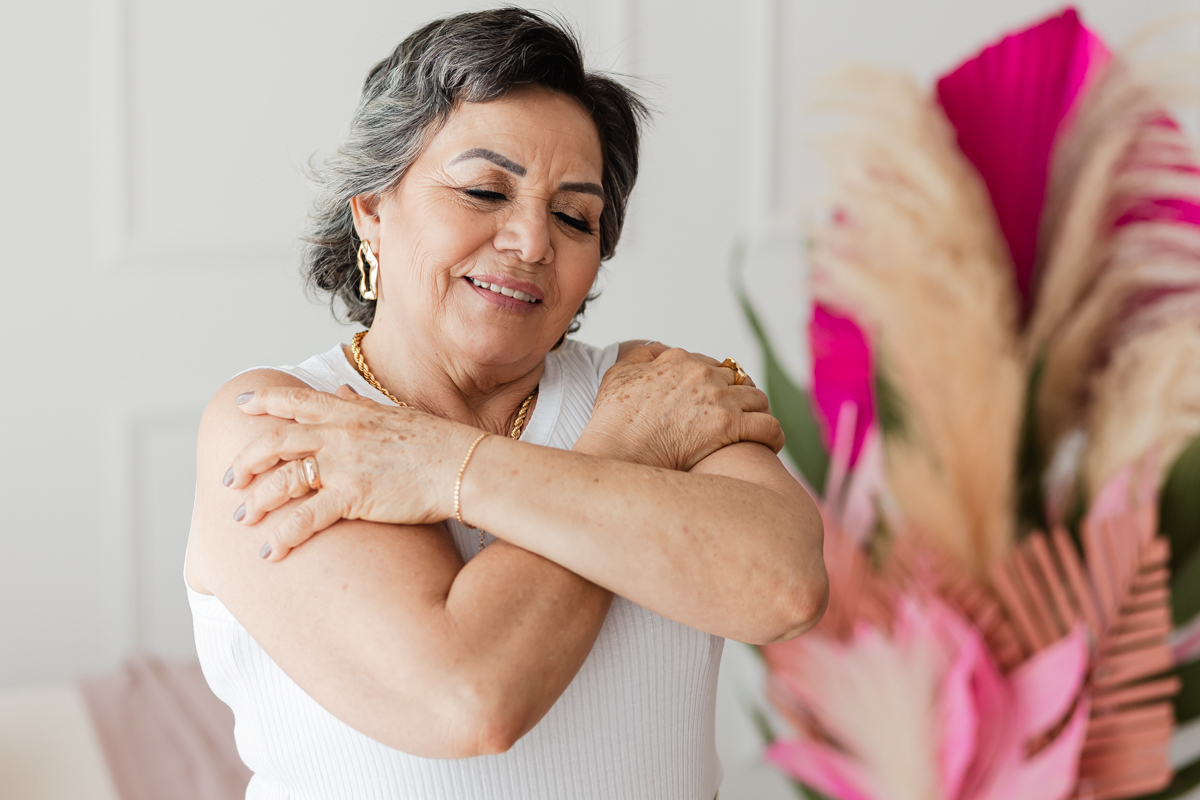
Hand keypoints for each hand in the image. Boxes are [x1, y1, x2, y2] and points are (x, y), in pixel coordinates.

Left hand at [223, 385, 478, 559]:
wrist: (463, 467)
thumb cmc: (437, 443)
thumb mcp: (395, 415)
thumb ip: (360, 406)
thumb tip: (340, 394)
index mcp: (351, 413)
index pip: (297, 400)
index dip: (265, 400)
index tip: (241, 405)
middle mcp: (341, 434)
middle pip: (276, 441)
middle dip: (247, 461)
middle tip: (231, 480)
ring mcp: (345, 464)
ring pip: (284, 479)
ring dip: (258, 500)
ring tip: (244, 519)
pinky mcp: (354, 496)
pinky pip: (306, 517)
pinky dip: (283, 536)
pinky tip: (271, 552)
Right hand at [578, 343, 782, 470]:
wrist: (618, 450)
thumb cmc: (613, 419)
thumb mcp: (618, 373)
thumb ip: (640, 356)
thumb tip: (657, 351)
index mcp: (680, 360)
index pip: (711, 364)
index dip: (716, 382)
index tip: (716, 398)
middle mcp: (703, 375)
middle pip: (738, 379)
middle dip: (740, 396)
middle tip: (739, 415)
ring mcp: (719, 400)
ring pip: (758, 399)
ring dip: (758, 413)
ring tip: (756, 429)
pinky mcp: (730, 427)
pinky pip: (768, 426)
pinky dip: (773, 435)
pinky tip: (770, 445)